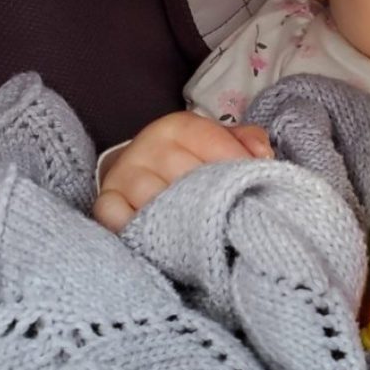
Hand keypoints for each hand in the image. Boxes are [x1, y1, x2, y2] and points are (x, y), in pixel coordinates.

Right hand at [93, 112, 272, 231]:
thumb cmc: (189, 161)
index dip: (240, 170)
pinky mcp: (105, 202)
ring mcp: (124, 175)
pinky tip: (162, 242)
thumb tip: (263, 157)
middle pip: (189, 175)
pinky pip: (117, 217)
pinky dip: (138, 229)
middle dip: (217, 201)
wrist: (138, 172)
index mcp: (178, 127)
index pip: (214, 145)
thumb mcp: (218, 142)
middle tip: (232, 220)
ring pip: (156, 200)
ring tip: (205, 236)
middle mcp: (148, 145)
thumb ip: (247, 142)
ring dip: (183, 223)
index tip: (255, 191)